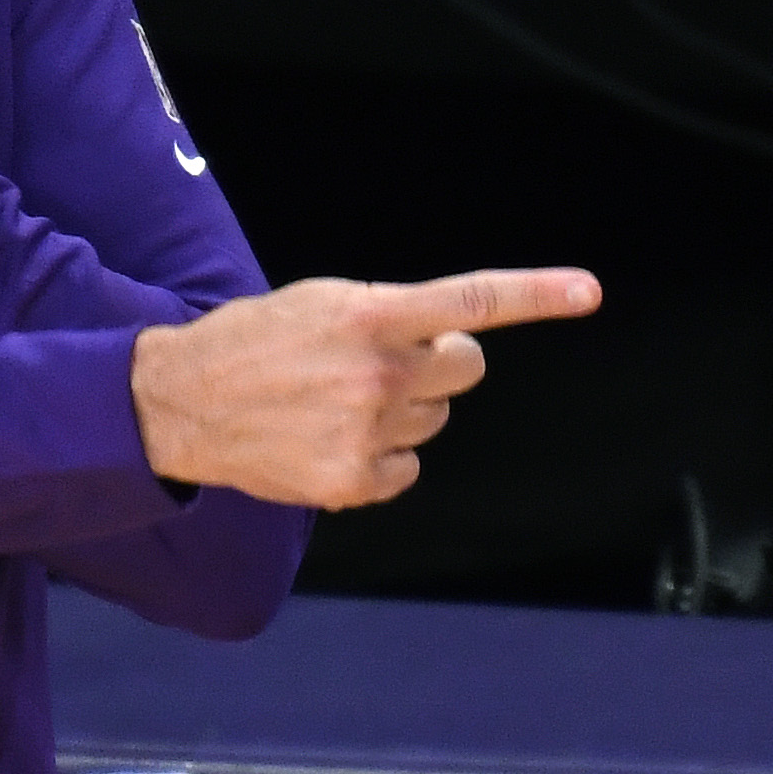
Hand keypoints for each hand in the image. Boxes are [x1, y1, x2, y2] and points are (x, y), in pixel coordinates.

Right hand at [129, 268, 600, 509]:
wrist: (183, 403)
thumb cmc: (257, 341)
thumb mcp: (321, 301)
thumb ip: (390, 314)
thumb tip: (453, 337)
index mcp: (370, 317)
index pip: (472, 302)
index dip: (537, 294)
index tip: (588, 290)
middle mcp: (378, 375)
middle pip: (466, 368)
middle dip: (439, 362)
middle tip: (384, 361)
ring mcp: (368, 433)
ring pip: (435, 419)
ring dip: (404, 409)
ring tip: (339, 400)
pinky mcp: (354, 483)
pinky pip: (408, 469)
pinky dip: (382, 458)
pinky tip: (333, 440)